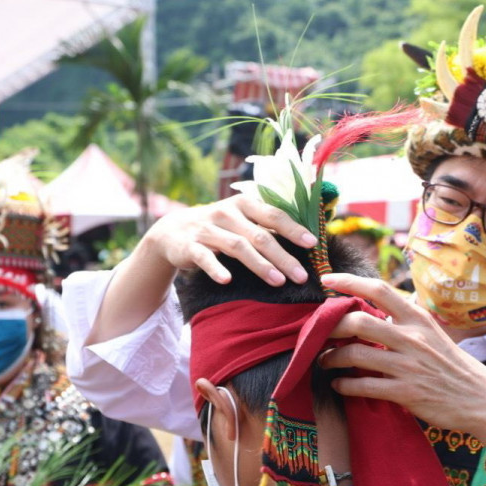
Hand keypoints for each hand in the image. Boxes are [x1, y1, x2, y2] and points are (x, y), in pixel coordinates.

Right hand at [142, 195, 316, 285]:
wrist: (172, 231)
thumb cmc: (220, 227)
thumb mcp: (241, 218)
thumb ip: (267, 224)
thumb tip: (308, 237)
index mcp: (244, 204)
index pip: (273, 214)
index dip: (294, 228)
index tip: (313, 243)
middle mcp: (226, 213)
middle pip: (260, 235)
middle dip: (283, 256)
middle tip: (301, 276)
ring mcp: (207, 229)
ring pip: (237, 247)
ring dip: (260, 265)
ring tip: (279, 282)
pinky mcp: (189, 245)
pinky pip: (204, 257)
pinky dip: (216, 268)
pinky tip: (227, 280)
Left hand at [318, 273, 485, 432]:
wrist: (479, 397)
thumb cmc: (451, 364)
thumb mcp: (432, 333)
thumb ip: (405, 320)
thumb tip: (375, 307)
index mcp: (417, 318)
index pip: (379, 289)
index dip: (349, 282)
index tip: (327, 281)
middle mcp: (412, 338)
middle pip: (358, 322)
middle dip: (332, 327)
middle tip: (320, 333)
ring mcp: (408, 366)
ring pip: (355, 355)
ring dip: (331, 358)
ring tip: (324, 360)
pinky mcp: (406, 393)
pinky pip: (363, 386)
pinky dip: (344, 385)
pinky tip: (339, 385)